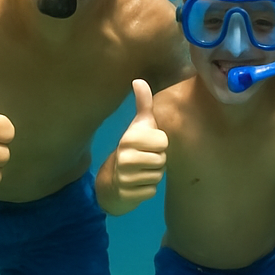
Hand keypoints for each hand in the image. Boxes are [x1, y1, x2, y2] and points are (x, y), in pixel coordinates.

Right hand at [110, 79, 167, 210]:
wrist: (112, 180)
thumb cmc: (132, 148)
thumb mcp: (138, 125)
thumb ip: (143, 104)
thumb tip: (138, 79)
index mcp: (129, 138)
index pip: (163, 142)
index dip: (160, 144)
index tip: (149, 144)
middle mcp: (125, 157)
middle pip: (162, 160)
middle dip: (158, 161)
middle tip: (145, 159)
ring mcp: (124, 178)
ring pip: (157, 176)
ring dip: (153, 175)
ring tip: (141, 171)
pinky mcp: (127, 195)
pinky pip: (151, 191)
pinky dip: (147, 190)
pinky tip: (137, 185)